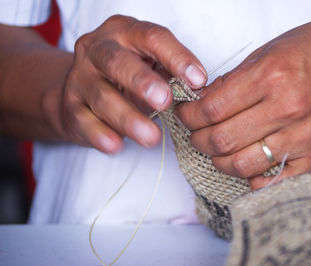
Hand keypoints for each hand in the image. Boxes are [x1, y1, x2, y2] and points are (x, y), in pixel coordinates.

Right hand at [61, 15, 206, 152]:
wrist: (82, 89)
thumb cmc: (127, 75)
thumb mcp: (149, 64)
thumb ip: (171, 72)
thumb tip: (197, 89)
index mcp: (124, 32)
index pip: (152, 37)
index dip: (177, 57)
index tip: (198, 81)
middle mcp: (97, 49)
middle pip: (117, 62)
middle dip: (142, 82)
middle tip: (164, 101)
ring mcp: (80, 78)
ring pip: (101, 96)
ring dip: (127, 118)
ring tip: (151, 137)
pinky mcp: (70, 106)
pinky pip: (84, 121)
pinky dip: (100, 134)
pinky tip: (116, 145)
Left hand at [176, 14, 310, 189]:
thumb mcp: (273, 49)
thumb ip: (237, 78)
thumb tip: (206, 99)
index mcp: (271, 75)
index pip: (212, 109)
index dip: (190, 116)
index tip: (185, 115)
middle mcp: (286, 109)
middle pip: (221, 140)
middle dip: (197, 139)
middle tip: (196, 134)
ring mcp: (304, 138)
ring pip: (241, 165)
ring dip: (219, 160)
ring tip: (217, 150)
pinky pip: (274, 182)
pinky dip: (252, 179)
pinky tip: (247, 166)